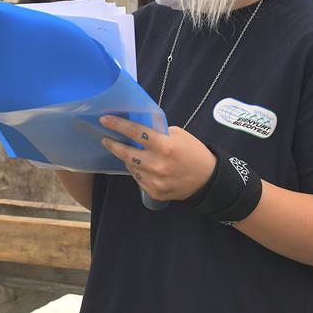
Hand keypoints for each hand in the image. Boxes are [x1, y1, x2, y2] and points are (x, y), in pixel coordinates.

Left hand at [99, 115, 216, 201]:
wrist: (207, 180)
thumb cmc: (194, 152)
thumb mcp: (179, 135)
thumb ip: (158, 132)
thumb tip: (138, 127)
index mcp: (165, 146)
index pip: (135, 132)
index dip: (118, 125)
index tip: (104, 120)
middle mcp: (157, 164)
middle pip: (126, 153)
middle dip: (113, 144)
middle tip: (106, 139)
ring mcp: (155, 180)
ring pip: (130, 167)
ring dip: (126, 158)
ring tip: (126, 152)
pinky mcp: (154, 192)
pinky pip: (138, 179)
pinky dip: (137, 171)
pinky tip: (141, 166)